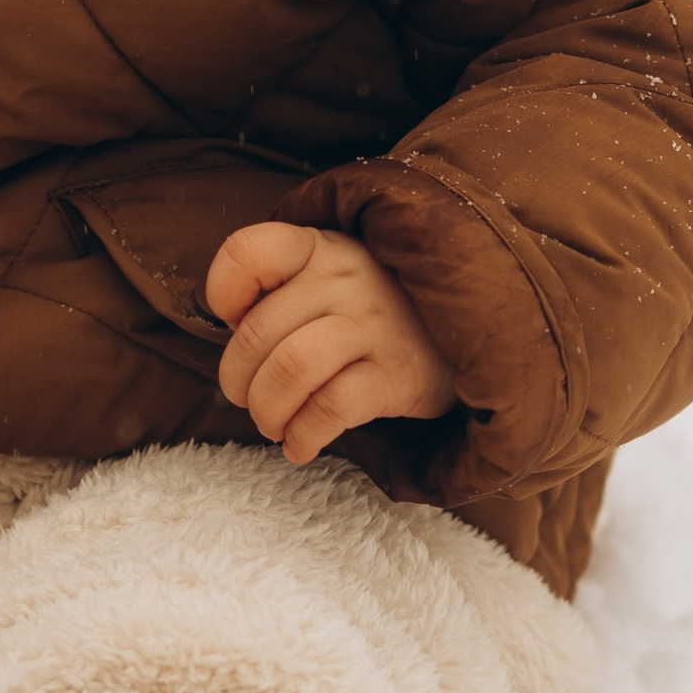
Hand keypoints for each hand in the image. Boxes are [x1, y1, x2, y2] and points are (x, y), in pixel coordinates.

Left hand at [206, 221, 454, 466]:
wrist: (469, 332)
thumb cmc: (374, 311)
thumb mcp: (331, 277)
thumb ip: (281, 290)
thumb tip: (230, 335)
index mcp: (320, 248)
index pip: (247, 251)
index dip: (223, 293)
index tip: (236, 321)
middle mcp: (347, 278)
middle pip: (259, 331)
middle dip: (237, 380)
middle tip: (248, 399)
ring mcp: (377, 324)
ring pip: (290, 369)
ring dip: (266, 410)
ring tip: (273, 424)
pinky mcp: (400, 373)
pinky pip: (331, 408)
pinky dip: (303, 436)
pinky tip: (301, 444)